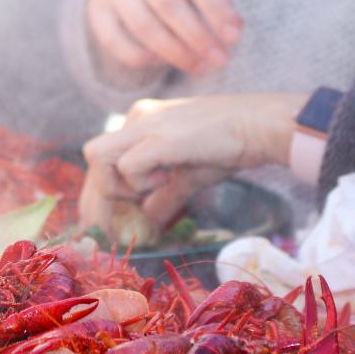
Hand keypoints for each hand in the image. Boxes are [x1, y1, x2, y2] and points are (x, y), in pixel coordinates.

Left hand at [79, 93, 306, 234]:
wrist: (263, 126)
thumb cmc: (231, 146)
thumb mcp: (188, 175)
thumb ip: (164, 197)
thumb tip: (149, 221)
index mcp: (140, 122)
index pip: (102, 160)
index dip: (95, 196)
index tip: (99, 226)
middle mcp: (136, 118)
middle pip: (92, 161)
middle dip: (93, 204)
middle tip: (102, 235)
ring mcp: (146, 124)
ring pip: (96, 157)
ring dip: (115, 187)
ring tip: (146, 194)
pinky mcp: (160, 137)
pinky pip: (127, 166)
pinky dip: (139, 184)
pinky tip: (166, 179)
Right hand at [86, 0, 241, 73]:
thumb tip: (231, 32)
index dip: (216, 8)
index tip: (235, 36)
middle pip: (166, 4)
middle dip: (197, 37)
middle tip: (220, 60)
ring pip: (143, 25)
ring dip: (175, 53)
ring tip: (200, 67)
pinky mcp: (98, 10)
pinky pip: (116, 42)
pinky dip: (143, 57)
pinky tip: (164, 62)